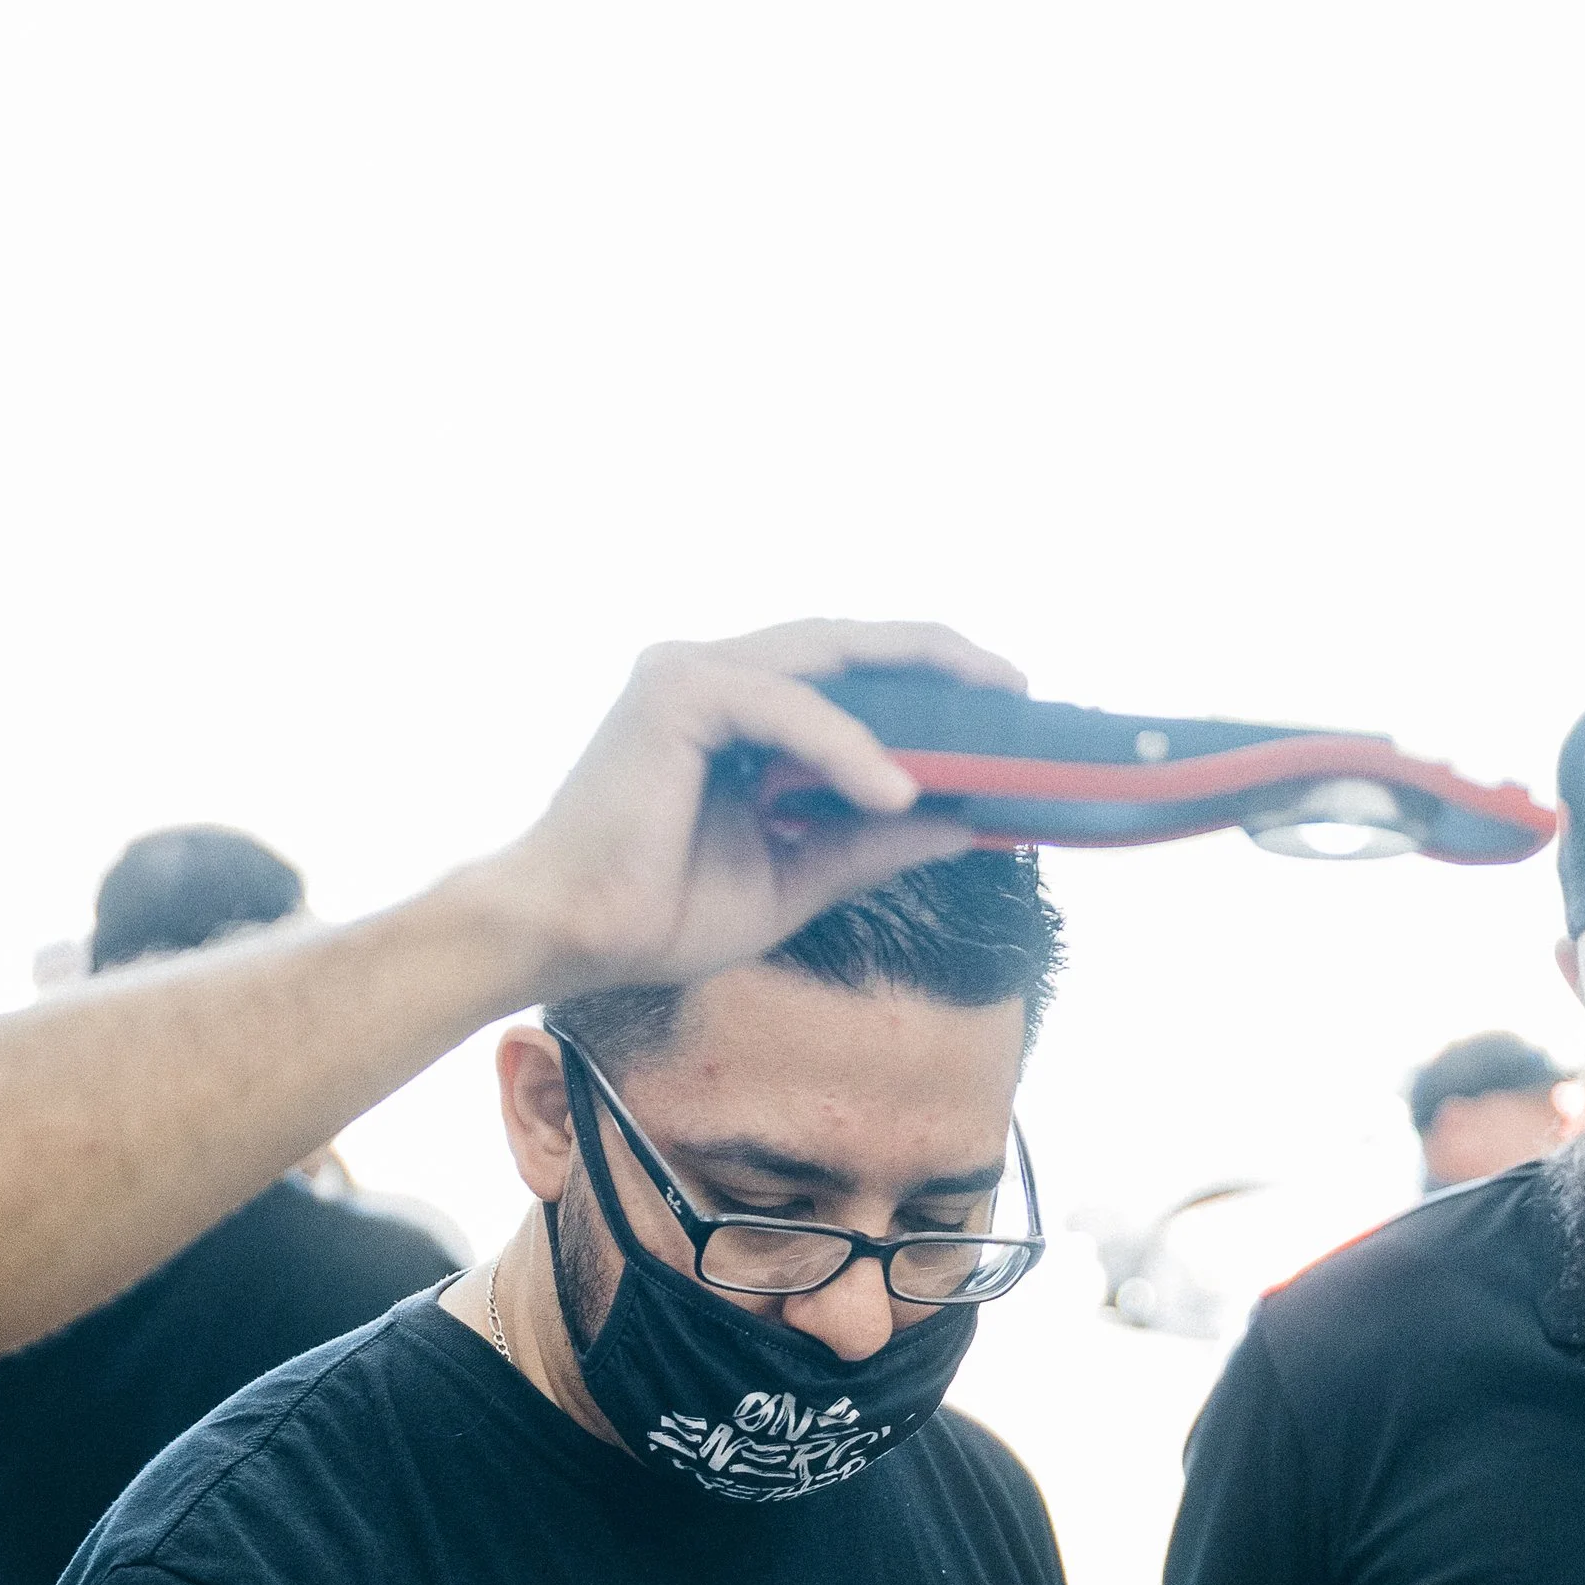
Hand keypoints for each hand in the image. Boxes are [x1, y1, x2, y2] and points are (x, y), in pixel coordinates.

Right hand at [480, 619, 1024, 994]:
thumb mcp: (795, 878)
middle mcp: (715, 678)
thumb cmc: (657, 913)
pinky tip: (895, 790)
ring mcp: (692, 675)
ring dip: (912, 692)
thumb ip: (868, 845)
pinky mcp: (676, 693)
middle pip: (848, 646)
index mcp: (736, 713)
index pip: (847, 678)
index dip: (925, 686)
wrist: (569, 938)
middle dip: (938, 662)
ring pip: (827, 661)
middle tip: (1015, 689)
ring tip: (985, 729)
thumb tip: (960, 822)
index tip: (1001, 710)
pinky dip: (847, 749)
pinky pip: (788, 708)